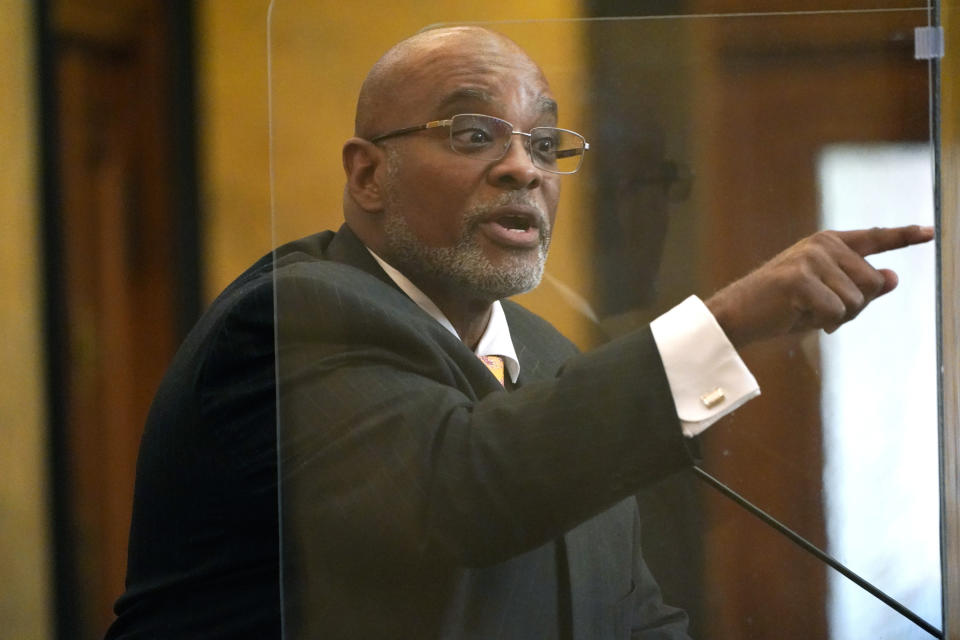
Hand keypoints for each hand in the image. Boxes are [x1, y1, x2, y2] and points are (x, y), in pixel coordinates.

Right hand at [705, 225, 933, 347]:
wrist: (737, 317)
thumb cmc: (781, 309)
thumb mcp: (826, 298)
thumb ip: (859, 287)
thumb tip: (892, 277)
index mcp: (829, 244)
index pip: (874, 239)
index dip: (904, 236)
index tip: (931, 232)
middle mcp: (823, 244)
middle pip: (873, 283)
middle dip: (853, 307)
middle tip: (818, 311)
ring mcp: (811, 259)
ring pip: (856, 300)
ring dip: (835, 317)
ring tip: (804, 312)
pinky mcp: (800, 279)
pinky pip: (835, 311)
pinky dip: (820, 322)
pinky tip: (797, 316)